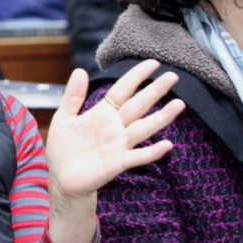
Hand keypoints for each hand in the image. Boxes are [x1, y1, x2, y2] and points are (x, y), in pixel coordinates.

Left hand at [46, 60, 182, 208]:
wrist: (63, 179)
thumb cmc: (64, 148)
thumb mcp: (64, 118)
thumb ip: (73, 96)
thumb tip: (80, 70)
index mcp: (103, 113)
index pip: (123, 90)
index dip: (136, 76)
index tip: (153, 63)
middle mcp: (115, 126)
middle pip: (138, 105)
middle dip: (155, 91)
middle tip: (174, 76)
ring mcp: (119, 144)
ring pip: (144, 127)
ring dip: (162, 117)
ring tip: (179, 104)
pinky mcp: (118, 163)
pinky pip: (138, 156)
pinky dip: (152, 151)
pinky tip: (168, 145)